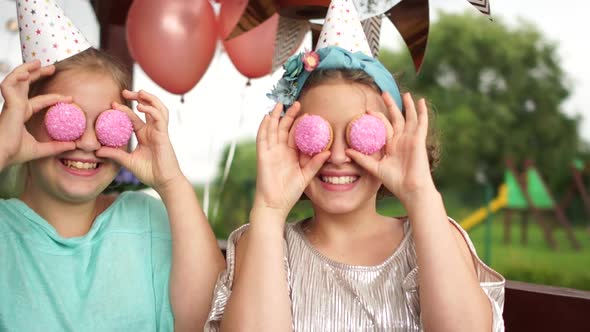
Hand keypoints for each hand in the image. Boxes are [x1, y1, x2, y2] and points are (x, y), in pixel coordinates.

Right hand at [0, 60, 74, 168]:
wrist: (2, 156)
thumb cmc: (14, 153)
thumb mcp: (41, 149)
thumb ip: (56, 146)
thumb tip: (74, 146)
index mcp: (21, 115)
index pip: (38, 101)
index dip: (53, 98)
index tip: (70, 98)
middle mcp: (15, 107)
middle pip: (26, 85)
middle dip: (37, 74)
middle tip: (52, 68)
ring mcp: (10, 104)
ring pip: (16, 80)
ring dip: (26, 69)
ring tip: (38, 62)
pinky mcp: (8, 104)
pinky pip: (8, 84)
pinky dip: (15, 76)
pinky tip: (26, 73)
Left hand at [96, 89, 183, 193]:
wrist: (163, 182)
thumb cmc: (149, 173)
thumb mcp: (128, 161)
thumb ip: (115, 154)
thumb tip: (97, 151)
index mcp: (145, 135)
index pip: (134, 117)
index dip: (124, 109)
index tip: (112, 104)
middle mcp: (153, 130)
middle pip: (149, 107)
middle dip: (138, 97)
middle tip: (125, 92)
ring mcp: (159, 131)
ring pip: (158, 108)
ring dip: (149, 98)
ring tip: (139, 92)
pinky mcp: (163, 134)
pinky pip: (159, 118)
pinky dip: (151, 110)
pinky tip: (141, 107)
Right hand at [252, 102, 329, 219]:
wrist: (276, 204)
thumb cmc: (290, 193)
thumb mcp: (306, 176)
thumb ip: (315, 164)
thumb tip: (329, 152)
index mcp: (290, 154)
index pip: (295, 135)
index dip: (300, 124)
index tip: (309, 114)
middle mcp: (279, 151)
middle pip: (283, 128)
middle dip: (289, 115)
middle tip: (297, 103)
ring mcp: (270, 152)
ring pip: (272, 130)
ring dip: (275, 117)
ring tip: (281, 104)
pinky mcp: (262, 156)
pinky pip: (262, 138)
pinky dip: (263, 127)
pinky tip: (267, 117)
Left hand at [346, 92, 434, 202]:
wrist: (410, 189)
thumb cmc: (395, 181)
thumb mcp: (375, 168)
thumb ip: (362, 159)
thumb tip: (347, 152)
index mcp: (392, 146)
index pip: (384, 127)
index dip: (377, 118)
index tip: (367, 110)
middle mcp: (401, 140)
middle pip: (396, 118)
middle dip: (390, 105)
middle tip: (384, 92)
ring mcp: (411, 139)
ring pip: (409, 118)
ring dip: (407, 105)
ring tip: (405, 93)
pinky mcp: (419, 140)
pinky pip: (421, 123)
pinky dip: (422, 112)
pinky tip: (422, 101)